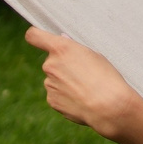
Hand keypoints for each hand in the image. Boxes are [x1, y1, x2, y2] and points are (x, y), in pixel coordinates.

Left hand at [26, 27, 142, 143]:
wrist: (109, 107)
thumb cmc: (106, 78)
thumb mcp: (95, 56)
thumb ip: (74, 48)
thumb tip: (63, 40)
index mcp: (60, 49)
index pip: (34, 36)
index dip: (37, 36)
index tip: (42, 40)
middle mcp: (50, 65)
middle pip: (51, 61)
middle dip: (63, 66)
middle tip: (83, 74)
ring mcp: (49, 84)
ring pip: (55, 79)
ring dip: (66, 82)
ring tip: (86, 89)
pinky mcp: (51, 100)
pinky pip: (57, 94)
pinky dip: (66, 96)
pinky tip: (82, 100)